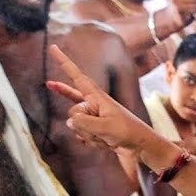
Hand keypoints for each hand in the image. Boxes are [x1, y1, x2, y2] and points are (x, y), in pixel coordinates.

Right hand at [47, 46, 170, 163]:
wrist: (142, 147)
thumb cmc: (127, 132)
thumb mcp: (105, 127)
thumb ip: (83, 123)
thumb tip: (70, 122)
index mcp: (97, 97)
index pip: (76, 76)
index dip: (64, 62)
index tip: (53, 47)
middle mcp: (93, 105)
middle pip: (72, 112)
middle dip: (82, 125)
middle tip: (102, 130)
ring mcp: (93, 118)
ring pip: (76, 127)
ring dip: (89, 136)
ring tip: (107, 138)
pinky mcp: (95, 131)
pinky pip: (82, 137)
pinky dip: (92, 143)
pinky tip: (106, 144)